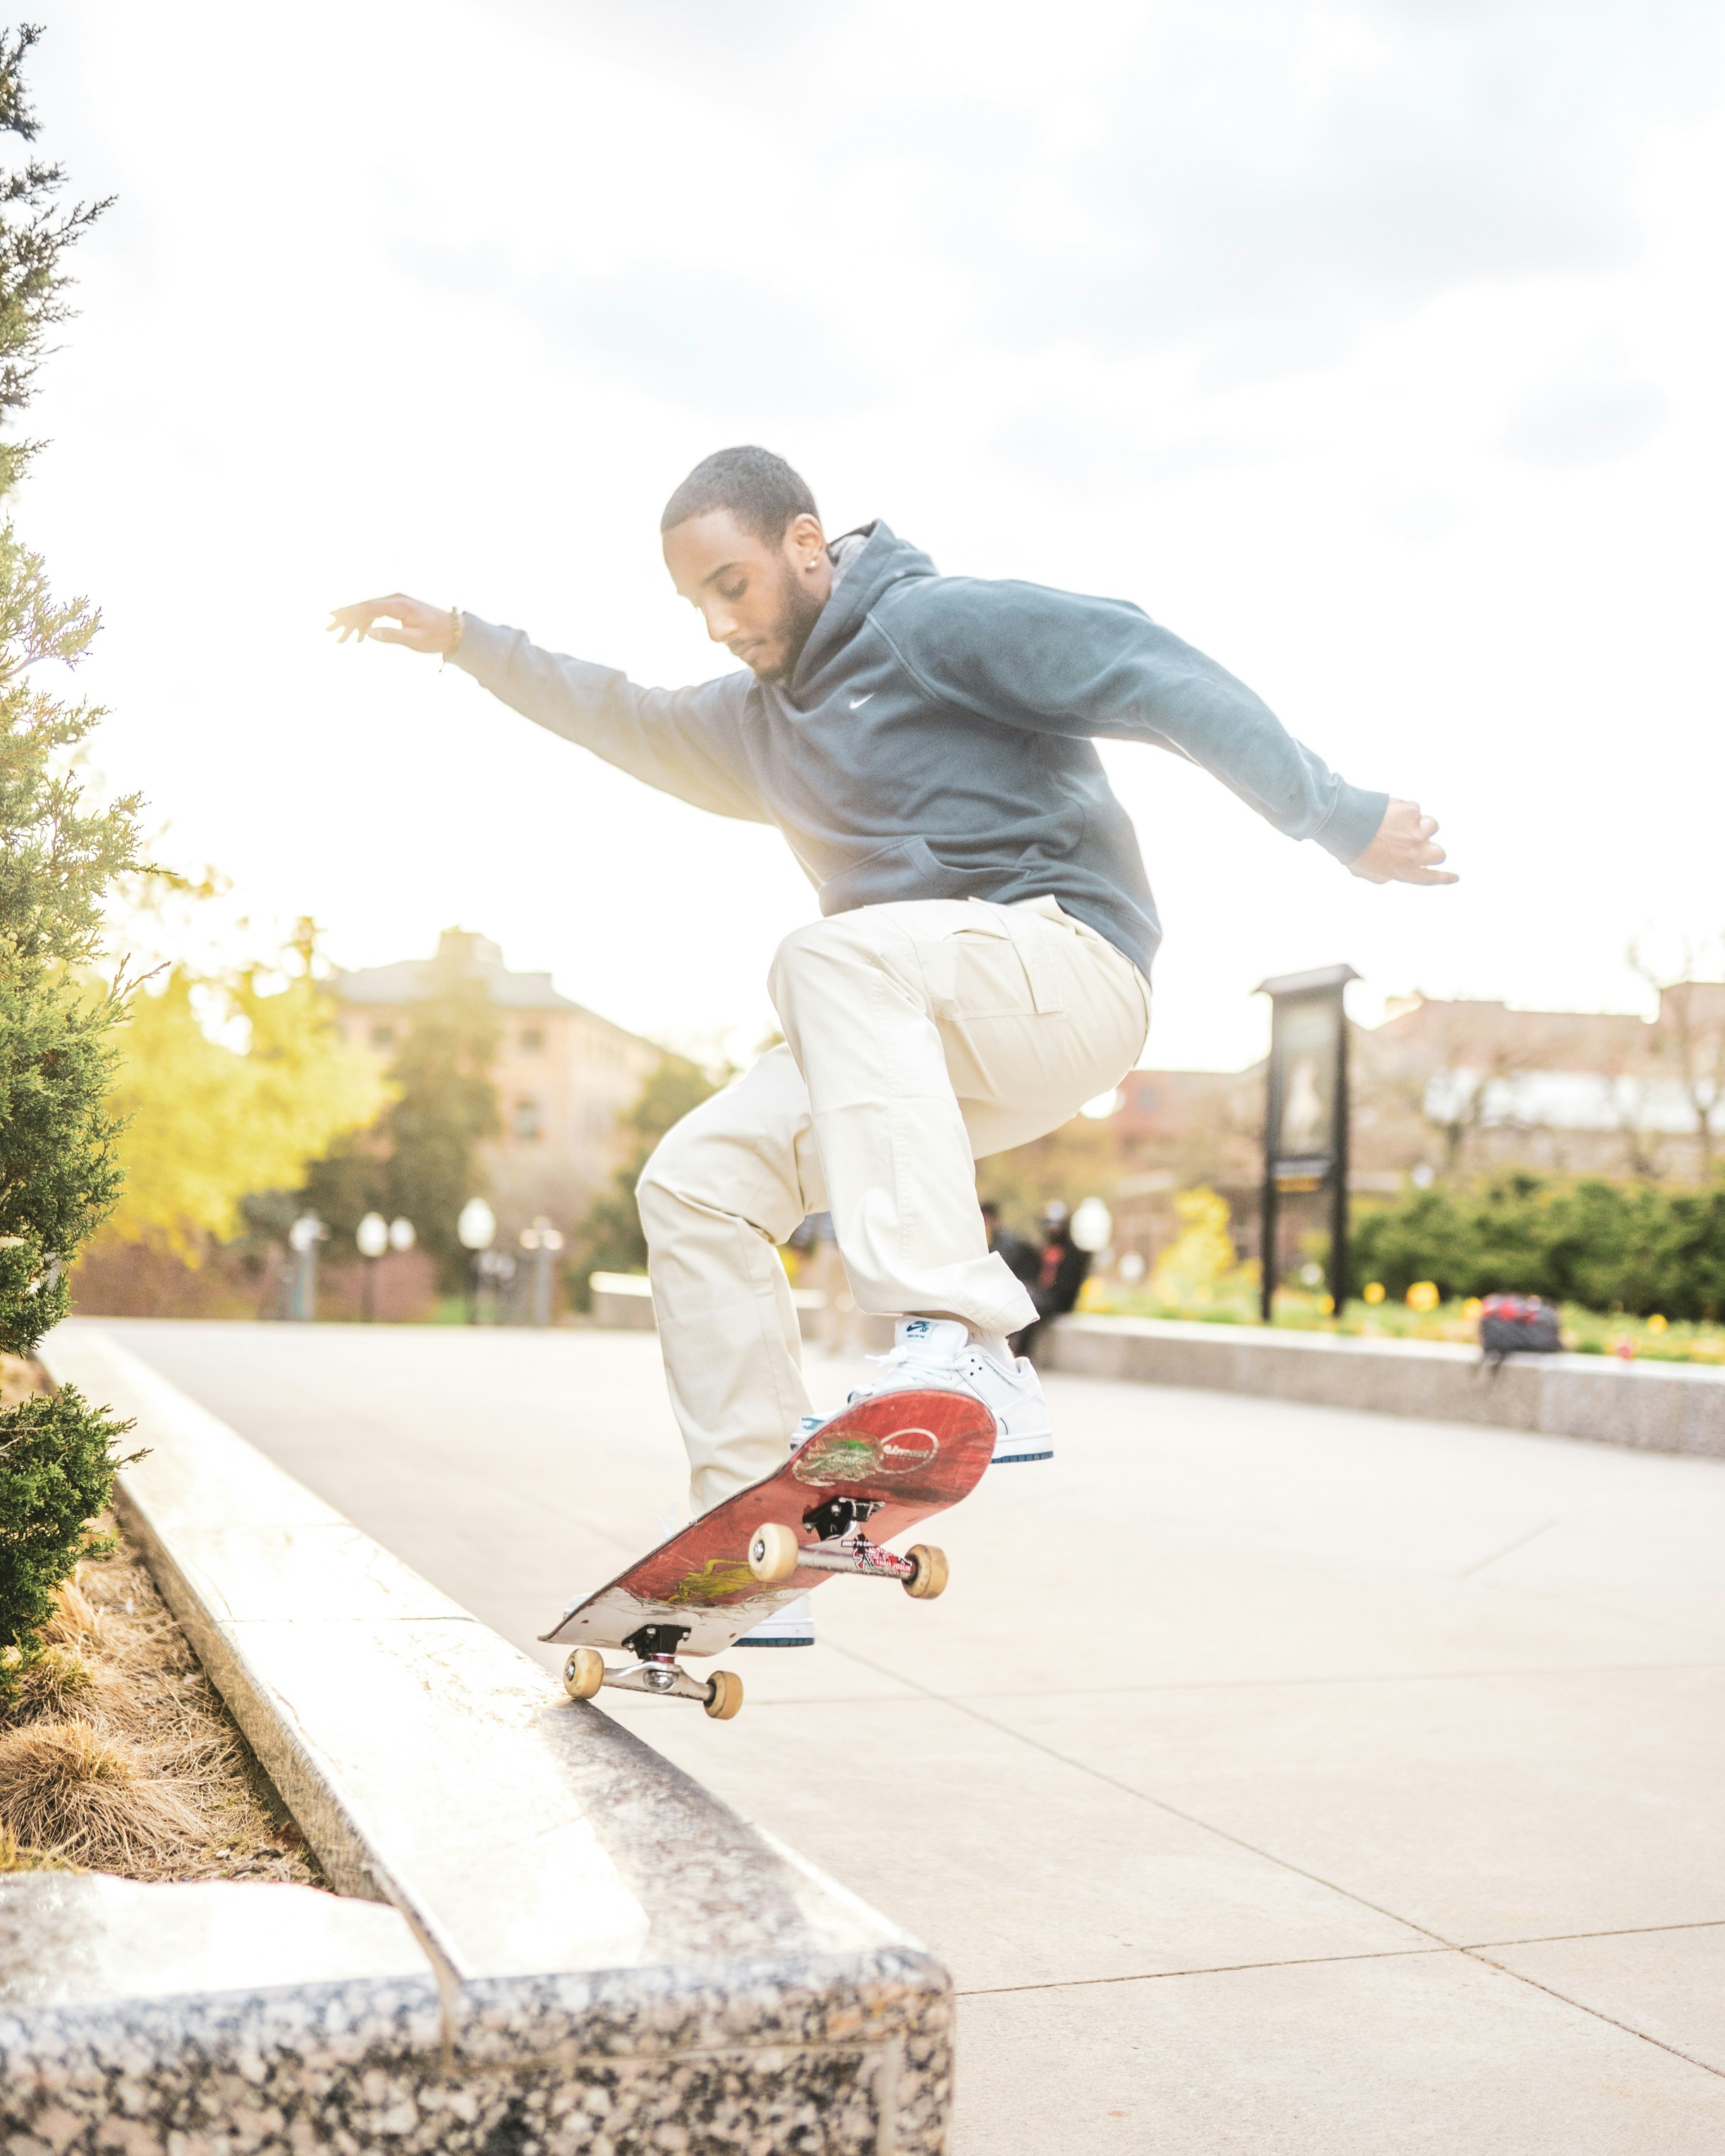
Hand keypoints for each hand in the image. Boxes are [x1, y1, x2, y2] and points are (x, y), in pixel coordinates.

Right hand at [326, 593, 457, 653]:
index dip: (348, 614)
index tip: (333, 620)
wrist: (455, 631)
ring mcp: (396, 604)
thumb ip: (391, 635)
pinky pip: (377, 615)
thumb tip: (369, 633)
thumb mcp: (414, 639)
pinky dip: (367, 626)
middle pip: (364, 608)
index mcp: (398, 604)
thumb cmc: (436, 636)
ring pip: (369, 613)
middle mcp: (395, 600)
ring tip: (340, 639)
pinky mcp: (399, 610)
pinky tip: (361, 638)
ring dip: (355, 625)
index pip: (367, 607)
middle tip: (329, 630)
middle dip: (345, 620)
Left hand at [1349, 797, 1457, 884]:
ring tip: (1398, 824)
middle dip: (1431, 849)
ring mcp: (1416, 831)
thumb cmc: (1350, 848)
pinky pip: (1416, 809)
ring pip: (1432, 826)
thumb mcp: (1366, 872)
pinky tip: (1388, 811)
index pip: (1432, 878)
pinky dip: (1405, 810)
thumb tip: (1392, 874)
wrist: (1343, 823)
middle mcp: (1416, 853)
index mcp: (1404, 870)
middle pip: (1439, 853)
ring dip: (1419, 825)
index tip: (1455, 877)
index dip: (1445, 878)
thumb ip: (1384, 875)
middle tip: (1416, 843)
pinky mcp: (1412, 811)